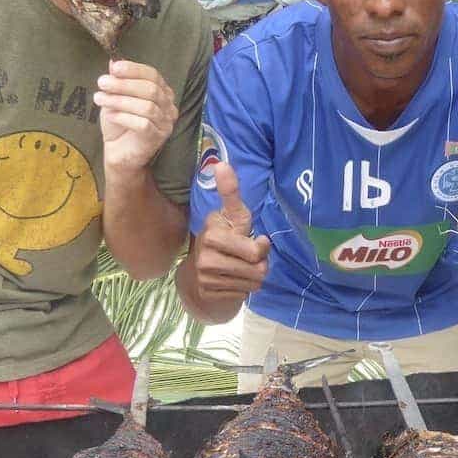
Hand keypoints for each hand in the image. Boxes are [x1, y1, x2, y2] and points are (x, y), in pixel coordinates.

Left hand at [95, 60, 177, 176]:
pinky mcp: (158, 138)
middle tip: (102, 82)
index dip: (134, 70)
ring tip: (99, 99)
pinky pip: (144, 124)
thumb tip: (113, 62)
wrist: (118, 152)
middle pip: (150, 90)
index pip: (153, 75)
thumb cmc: (119, 124)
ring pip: (146, 107)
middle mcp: (168, 106)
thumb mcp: (115, 98)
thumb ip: (117, 81)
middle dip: (124, 84)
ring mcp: (166, 123)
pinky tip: (110, 115)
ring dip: (120, 101)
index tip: (114, 68)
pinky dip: (124, 117)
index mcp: (162, 92)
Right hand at [194, 162, 270, 304]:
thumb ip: (231, 193)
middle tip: (249, 259)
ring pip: (254, 281)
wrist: (195, 279)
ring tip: (241, 270)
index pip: (255, 247)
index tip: (258, 241)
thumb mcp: (230, 217)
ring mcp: (205, 276)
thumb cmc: (222, 241)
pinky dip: (244, 289)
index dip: (262, 246)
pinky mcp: (208, 293)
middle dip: (261, 263)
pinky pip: (245, 293)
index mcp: (213, 232)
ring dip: (254, 277)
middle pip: (258, 265)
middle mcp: (206, 253)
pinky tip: (232, 282)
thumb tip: (222, 163)